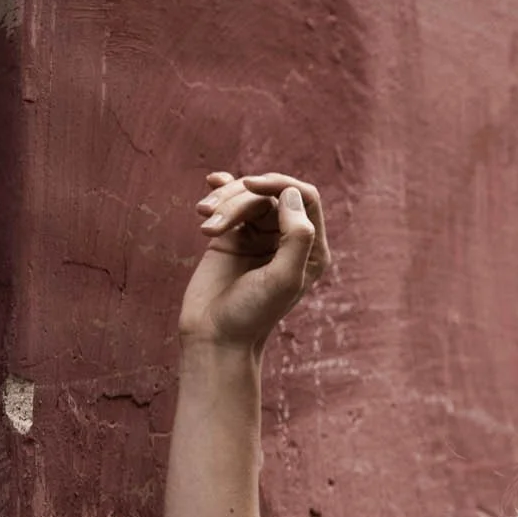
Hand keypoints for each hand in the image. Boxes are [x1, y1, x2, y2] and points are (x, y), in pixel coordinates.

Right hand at [178, 171, 331, 347]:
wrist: (216, 335)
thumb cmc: (253, 312)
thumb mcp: (283, 278)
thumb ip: (297, 237)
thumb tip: (291, 194)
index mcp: (312, 248)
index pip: (305, 198)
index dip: (280, 184)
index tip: (250, 185)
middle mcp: (289, 238)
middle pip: (271, 194)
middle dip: (240, 198)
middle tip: (212, 221)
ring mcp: (261, 235)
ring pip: (247, 197)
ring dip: (223, 202)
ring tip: (205, 225)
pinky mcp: (233, 236)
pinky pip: (231, 203)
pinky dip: (220, 191)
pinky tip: (211, 181)